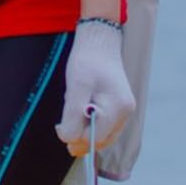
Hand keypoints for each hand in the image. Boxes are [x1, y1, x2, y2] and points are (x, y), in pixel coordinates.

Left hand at [55, 19, 134, 154]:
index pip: (93, 138)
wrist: (99, 42)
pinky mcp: (120, 111)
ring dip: (84, 130)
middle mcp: (125, 113)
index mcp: (118, 108)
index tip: (60, 123)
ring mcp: (125, 113)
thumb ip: (72, 117)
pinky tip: (82, 110)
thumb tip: (70, 142)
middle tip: (66, 116)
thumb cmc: (86, 61)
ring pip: (101, 137)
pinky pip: (104, 129)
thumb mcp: (75, 88)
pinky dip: (90, 126)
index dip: (73, 134)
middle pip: (99, 141)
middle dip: (79, 134)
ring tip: (76, 109)